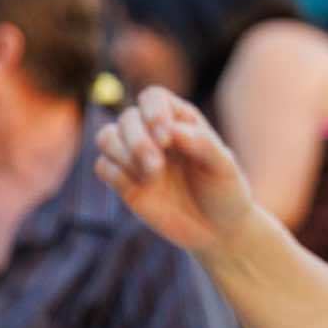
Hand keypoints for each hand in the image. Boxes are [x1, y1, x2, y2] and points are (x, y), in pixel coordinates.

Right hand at [94, 88, 254, 251]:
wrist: (216, 230)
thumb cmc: (224, 191)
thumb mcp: (224, 167)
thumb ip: (203, 145)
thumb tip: (173, 131)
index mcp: (180, 120)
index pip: (153, 97)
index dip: (153, 112)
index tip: (166, 139)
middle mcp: (154, 133)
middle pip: (127, 118)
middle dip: (137, 140)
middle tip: (157, 166)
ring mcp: (136, 156)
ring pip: (106, 137)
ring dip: (123, 154)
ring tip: (152, 176)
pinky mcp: (123, 180)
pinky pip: (102, 166)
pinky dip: (116, 174)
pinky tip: (141, 188)